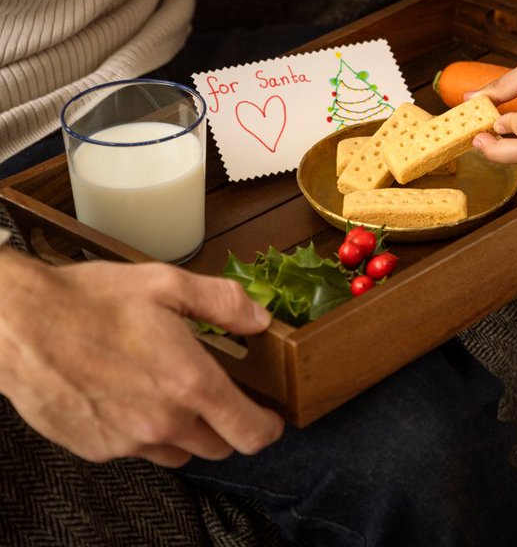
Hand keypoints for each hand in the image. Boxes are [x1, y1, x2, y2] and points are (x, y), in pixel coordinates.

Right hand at [0, 249, 283, 466]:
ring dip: (186, 430)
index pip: (249, 432)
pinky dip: (144, 430)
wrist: (22, 326)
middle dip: (227, 423)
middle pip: (218, 446)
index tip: (271, 417)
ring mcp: (128, 441)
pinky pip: (137, 450)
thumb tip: (259, 318)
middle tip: (219, 392)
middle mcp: (163, 422)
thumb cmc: (92, 300)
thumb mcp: (168, 283)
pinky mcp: (97, 449)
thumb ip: (223, 302)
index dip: (268, 427)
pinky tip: (131, 393)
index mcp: (189, 382)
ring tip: (171, 389)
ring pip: (178, 453)